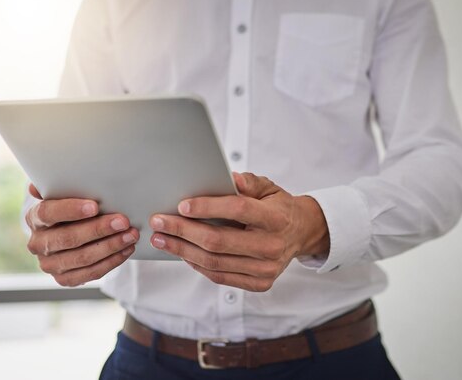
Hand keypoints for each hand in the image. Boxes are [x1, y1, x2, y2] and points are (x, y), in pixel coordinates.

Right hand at [25, 184, 138, 286]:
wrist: (70, 231)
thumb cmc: (71, 209)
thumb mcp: (64, 194)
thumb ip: (58, 186)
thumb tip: (42, 181)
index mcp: (34, 218)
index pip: (48, 213)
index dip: (70, 210)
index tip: (95, 206)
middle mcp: (38, 243)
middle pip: (69, 238)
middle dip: (99, 229)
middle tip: (123, 221)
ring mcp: (49, 264)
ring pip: (82, 258)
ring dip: (111, 246)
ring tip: (131, 235)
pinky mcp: (64, 279)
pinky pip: (91, 273)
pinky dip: (112, 261)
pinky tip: (126, 249)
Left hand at [148, 172, 328, 291]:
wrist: (303, 233)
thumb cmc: (277, 206)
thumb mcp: (268, 187)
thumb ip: (247, 182)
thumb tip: (227, 178)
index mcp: (276, 218)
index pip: (238, 210)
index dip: (208, 207)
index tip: (181, 205)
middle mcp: (272, 246)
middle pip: (218, 241)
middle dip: (183, 231)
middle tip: (159, 222)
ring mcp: (266, 269)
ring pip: (214, 262)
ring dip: (182, 250)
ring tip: (161, 239)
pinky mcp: (260, 283)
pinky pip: (220, 276)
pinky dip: (196, 264)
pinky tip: (181, 252)